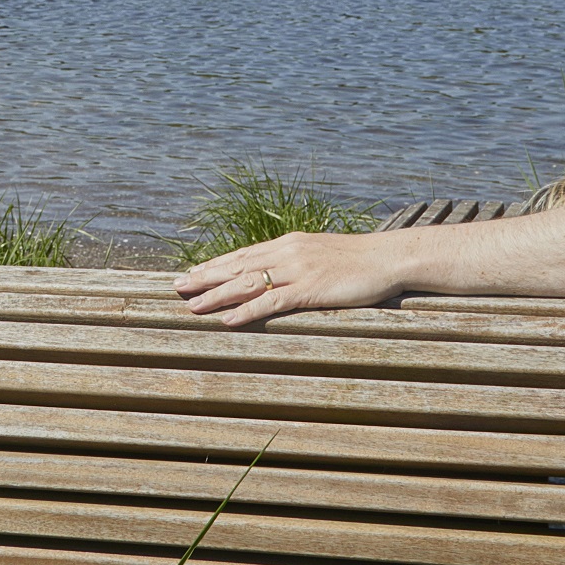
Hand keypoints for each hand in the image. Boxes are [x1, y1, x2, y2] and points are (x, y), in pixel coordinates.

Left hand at [172, 230, 407, 326]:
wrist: (388, 258)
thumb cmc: (359, 260)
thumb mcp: (322, 254)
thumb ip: (298, 262)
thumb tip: (279, 274)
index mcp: (289, 244)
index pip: (243, 255)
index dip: (215, 265)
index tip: (192, 273)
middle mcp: (287, 253)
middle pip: (237, 266)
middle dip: (205, 277)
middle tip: (177, 287)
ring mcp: (297, 270)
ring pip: (247, 283)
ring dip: (217, 295)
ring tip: (192, 306)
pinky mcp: (310, 289)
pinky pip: (271, 302)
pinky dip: (247, 311)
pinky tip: (228, 320)